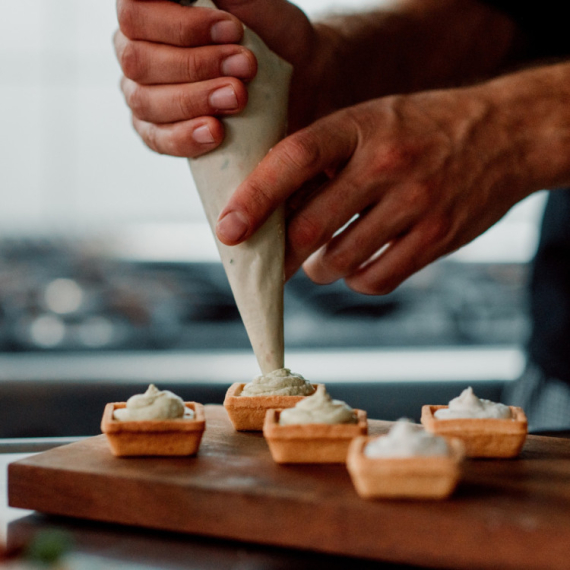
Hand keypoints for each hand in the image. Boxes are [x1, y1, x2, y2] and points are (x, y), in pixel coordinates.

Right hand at [114, 0, 320, 156]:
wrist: (294, 77)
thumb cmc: (266, 32)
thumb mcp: (249, 2)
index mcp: (148, 14)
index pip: (135, 14)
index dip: (181, 25)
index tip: (232, 30)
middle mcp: (136, 52)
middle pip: (139, 61)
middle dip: (196, 65)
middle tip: (245, 67)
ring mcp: (142, 95)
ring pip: (146, 101)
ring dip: (195, 100)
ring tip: (238, 97)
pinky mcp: (157, 133)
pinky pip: (158, 139)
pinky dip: (187, 137)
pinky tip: (215, 131)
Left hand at [215, 85, 535, 293]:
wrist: (506, 134)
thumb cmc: (422, 131)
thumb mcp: (371, 122)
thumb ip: (325, 160)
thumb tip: (273, 212)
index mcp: (361, 125)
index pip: (293, 159)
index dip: (254, 197)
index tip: (229, 230)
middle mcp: (387, 163)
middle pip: (311, 226)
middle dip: (282, 254)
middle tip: (274, 263)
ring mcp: (417, 202)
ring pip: (340, 261)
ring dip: (321, 269)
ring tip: (325, 258)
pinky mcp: (438, 237)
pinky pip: (376, 280)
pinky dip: (358, 280)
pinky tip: (360, 264)